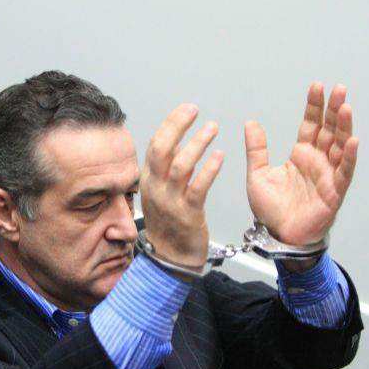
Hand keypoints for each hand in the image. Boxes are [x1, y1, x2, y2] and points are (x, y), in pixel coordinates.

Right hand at [140, 104, 223, 267]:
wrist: (170, 259)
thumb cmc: (169, 225)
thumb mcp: (160, 193)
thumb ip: (166, 169)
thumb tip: (176, 143)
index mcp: (149, 181)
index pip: (155, 145)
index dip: (170, 124)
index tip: (185, 109)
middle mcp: (156, 188)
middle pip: (161, 150)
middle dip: (177, 126)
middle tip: (194, 111)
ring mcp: (170, 201)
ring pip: (179, 166)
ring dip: (196, 144)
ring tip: (212, 128)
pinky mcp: (187, 213)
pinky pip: (197, 188)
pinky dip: (209, 169)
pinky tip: (220, 156)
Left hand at [245, 83, 358, 245]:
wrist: (277, 234)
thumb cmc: (271, 209)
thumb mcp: (257, 174)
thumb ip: (256, 149)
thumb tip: (250, 122)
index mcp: (300, 155)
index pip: (310, 125)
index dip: (314, 107)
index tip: (316, 87)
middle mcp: (317, 162)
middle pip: (329, 130)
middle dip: (334, 110)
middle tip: (338, 89)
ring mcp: (327, 175)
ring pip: (340, 146)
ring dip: (344, 127)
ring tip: (345, 107)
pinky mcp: (334, 192)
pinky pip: (344, 172)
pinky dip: (349, 157)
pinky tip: (351, 141)